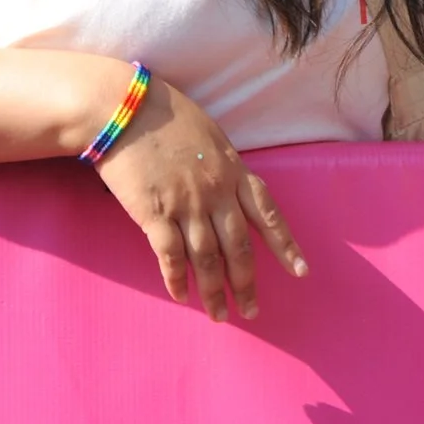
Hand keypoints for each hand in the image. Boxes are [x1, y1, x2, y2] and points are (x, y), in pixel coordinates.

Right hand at [93, 76, 305, 320]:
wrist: (124, 108)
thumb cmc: (166, 115)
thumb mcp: (210, 136)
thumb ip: (225, 166)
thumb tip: (232, 188)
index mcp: (234, 170)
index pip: (268, 214)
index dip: (285, 246)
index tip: (300, 271)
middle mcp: (217, 192)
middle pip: (239, 247)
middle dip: (247, 283)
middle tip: (251, 311)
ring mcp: (187, 204)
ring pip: (208, 259)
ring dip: (215, 291)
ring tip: (219, 315)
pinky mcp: (154, 213)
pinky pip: (171, 255)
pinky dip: (177, 279)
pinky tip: (182, 296)